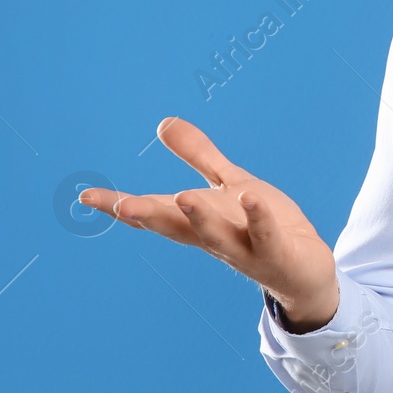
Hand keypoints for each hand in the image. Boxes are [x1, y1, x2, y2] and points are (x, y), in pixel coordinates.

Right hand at [78, 117, 338, 330]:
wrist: (305, 270)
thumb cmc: (262, 226)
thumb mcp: (229, 183)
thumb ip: (198, 155)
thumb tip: (163, 122)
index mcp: (199, 220)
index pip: (155, 212)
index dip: (121, 205)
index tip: (87, 196)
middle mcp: (214, 238)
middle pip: (176, 227)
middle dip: (148, 216)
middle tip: (120, 205)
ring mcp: (243, 248)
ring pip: (216, 235)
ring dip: (199, 218)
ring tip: (182, 197)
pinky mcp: (275, 251)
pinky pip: (265, 234)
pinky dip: (257, 217)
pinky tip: (250, 196)